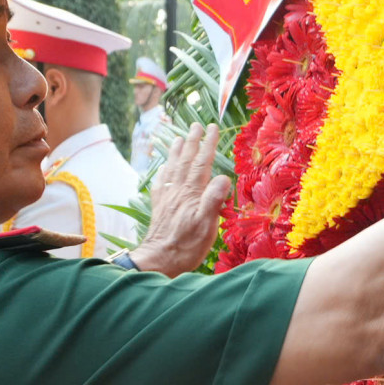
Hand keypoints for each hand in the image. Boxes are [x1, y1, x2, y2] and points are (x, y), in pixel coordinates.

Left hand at [129, 122, 231, 277]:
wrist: (159, 259)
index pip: (202, 163)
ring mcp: (166, 198)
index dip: (207, 145)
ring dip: (176, 151)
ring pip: (172, 168)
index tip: (212, 128)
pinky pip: (160, 183)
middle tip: (195, 125)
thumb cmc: (187, 246)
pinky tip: (163, 168)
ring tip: (179, 138)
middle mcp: (178, 191)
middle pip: (185, 161)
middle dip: (192, 141)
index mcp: (192, 193)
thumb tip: (224, 177)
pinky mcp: (159, 207)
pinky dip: (163, 171)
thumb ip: (213, 200)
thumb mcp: (207, 225)